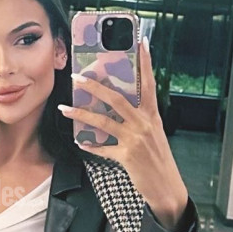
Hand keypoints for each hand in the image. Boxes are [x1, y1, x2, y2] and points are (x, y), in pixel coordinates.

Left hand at [57, 39, 189, 228]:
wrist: (167, 189)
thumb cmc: (158, 161)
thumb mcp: (154, 135)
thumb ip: (140, 119)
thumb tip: (120, 108)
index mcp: (153, 116)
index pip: (150, 83)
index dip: (146, 63)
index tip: (141, 43)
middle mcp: (145, 124)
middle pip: (117, 98)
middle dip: (95, 86)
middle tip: (78, 77)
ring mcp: (136, 140)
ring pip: (104, 121)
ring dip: (81, 113)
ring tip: (65, 107)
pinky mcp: (127, 156)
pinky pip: (103, 148)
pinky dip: (91, 145)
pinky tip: (80, 141)